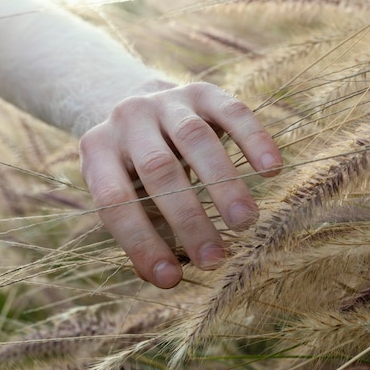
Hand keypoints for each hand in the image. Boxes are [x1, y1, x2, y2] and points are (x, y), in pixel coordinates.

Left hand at [79, 82, 281, 287]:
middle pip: (159, 170)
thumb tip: (164, 277)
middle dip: (189, 218)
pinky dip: (254, 140)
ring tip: (246, 223)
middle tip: (217, 258)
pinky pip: (233, 112)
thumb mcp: (124, 192)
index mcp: (98, 150)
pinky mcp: (202, 91)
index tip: (170, 279)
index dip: (140, 242)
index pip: (114, 201)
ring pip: (195, 139)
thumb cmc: (133, 167)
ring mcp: (166, 100)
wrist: (138, 103)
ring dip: (224, 184)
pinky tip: (271, 170)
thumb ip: (140, 229)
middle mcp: (127, 118)